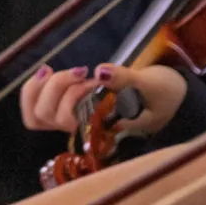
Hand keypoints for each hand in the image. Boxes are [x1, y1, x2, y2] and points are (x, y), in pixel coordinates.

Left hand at [21, 62, 186, 137]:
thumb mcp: (151, 85)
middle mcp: (79, 131)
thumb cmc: (164, 96)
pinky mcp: (64, 107)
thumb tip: (101, 72)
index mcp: (100, 134)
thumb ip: (126, 80)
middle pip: (44, 117)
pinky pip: (35, 105)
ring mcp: (69, 120)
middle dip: (58, 87)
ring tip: (70, 71)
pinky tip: (48, 70)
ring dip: (45, 85)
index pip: (65, 127)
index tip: (86, 79)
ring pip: (35, 113)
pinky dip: (35, 86)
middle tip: (83, 73)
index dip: (66, 101)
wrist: (170, 96)